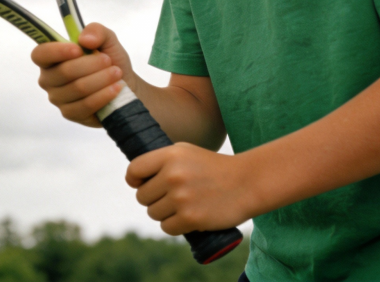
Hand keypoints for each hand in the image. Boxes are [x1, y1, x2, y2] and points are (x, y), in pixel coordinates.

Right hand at [31, 23, 133, 126]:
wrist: (124, 84)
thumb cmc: (109, 60)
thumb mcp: (107, 39)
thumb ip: (96, 30)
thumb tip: (84, 39)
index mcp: (51, 57)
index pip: (40, 54)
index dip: (57, 51)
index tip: (78, 49)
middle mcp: (49, 78)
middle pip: (64, 72)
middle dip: (91, 64)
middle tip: (108, 60)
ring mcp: (57, 98)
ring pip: (78, 88)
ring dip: (101, 79)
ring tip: (116, 73)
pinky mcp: (69, 114)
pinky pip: (85, 105)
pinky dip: (103, 95)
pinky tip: (115, 88)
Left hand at [125, 143, 250, 235]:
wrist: (245, 182)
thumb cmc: (213, 167)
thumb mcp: (186, 152)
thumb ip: (161, 161)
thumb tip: (134, 178)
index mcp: (170, 155)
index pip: (134, 170)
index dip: (134, 180)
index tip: (140, 184)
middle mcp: (173, 175)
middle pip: (142, 196)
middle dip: (153, 198)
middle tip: (170, 196)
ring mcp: (181, 197)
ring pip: (153, 213)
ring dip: (164, 213)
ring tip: (182, 205)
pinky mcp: (190, 218)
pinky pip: (167, 228)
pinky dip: (174, 226)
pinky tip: (187, 217)